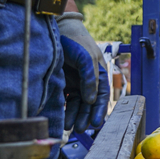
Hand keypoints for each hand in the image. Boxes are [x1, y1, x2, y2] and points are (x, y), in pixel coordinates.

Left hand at [57, 12, 108, 131]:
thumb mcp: (86, 57)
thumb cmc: (76, 41)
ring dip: (74, 115)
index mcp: (99, 74)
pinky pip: (64, 99)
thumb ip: (90, 77)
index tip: (95, 123)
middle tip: (81, 129)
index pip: (101, 95)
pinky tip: (61, 117)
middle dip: (86, 116)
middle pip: (89, 102)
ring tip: (69, 126)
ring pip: (76, 103)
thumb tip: (91, 99)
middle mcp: (87, 80)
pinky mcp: (62, 82)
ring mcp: (74, 81)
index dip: (99, 110)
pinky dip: (64, 108)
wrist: (57, 30)